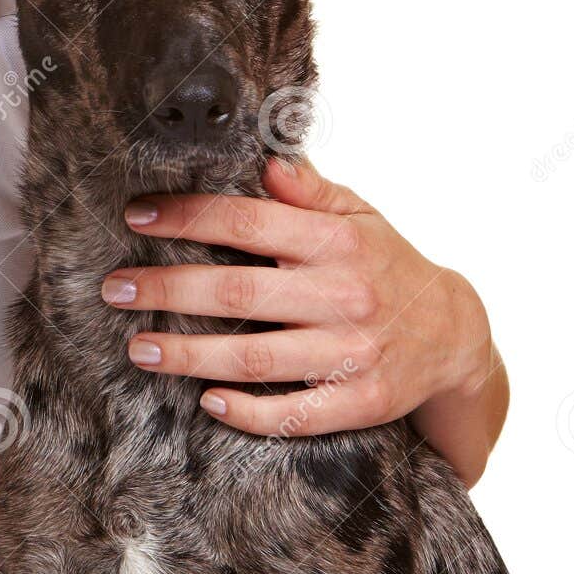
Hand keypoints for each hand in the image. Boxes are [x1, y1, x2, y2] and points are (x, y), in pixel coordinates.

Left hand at [101, 154, 497, 453]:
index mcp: (335, 241)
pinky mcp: (363, 402)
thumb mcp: (359, 215)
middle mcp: (343, 295)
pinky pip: (297, 413)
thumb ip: (309, 190)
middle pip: (238, 293)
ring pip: (256, 357)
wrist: (458, 335)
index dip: (188, 217)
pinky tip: (208, 401)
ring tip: (139, 349)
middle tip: (115, 290)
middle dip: (168, 290)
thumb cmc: (387, 265)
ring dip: (190, 356)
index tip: (137, 216)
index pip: (248, 221)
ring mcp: (353, 352)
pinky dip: (250, 410)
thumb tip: (265, 160)